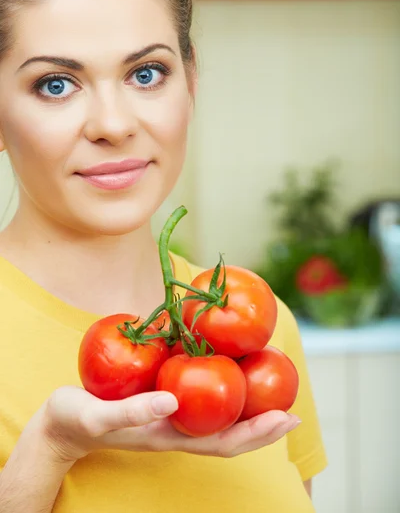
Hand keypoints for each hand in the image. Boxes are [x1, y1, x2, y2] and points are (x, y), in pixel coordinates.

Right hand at [41, 386, 299, 462]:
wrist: (62, 423)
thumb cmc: (78, 420)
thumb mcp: (99, 415)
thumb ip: (132, 412)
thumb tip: (170, 402)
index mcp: (170, 436)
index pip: (224, 442)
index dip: (256, 433)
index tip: (286, 419)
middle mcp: (177, 428)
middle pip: (230, 433)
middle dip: (263, 425)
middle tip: (293, 409)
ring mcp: (171, 415)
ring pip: (218, 415)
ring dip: (247, 406)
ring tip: (270, 387)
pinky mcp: (162, 398)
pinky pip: (198, 395)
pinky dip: (220, 384)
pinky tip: (226, 366)